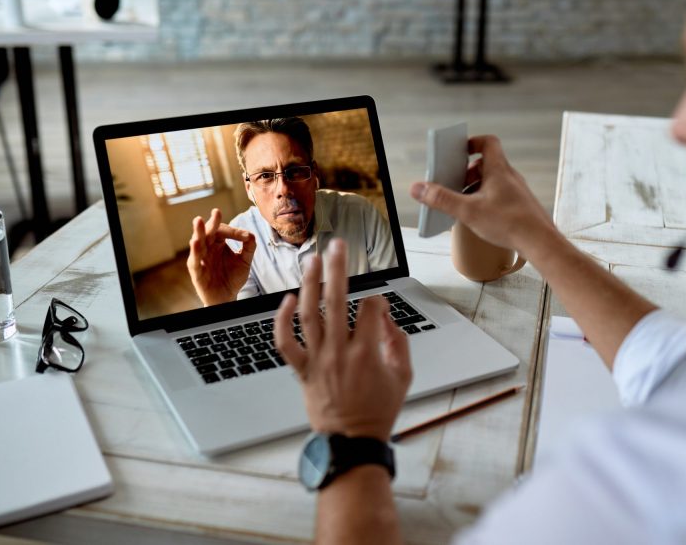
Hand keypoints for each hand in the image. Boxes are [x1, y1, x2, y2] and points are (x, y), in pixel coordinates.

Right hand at [186, 208, 255, 305]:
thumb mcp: (245, 261)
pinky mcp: (197, 273)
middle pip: (207, 233)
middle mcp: (208, 249)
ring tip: (199, 221)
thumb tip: (250, 234)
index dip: (233, 232)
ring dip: (198, 233)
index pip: (222, 231)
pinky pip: (194, 262)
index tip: (245, 237)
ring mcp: (201, 260)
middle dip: (211, 223)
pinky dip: (194, 252)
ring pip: (198, 244)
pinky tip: (195, 242)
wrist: (227, 298)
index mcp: (218, 244)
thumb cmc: (233, 277)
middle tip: (216, 212)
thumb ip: (249, 247)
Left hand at [274, 239, 411, 440]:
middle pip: (336, 299)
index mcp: (367, 352)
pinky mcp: (302, 370)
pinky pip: (286, 343)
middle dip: (338, 267)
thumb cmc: (378, 411)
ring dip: (309, 284)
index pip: (370, 308)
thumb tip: (385, 318)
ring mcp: (318, 360)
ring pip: (309, 314)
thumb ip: (398, 342)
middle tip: (338, 245)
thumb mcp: (403, 376)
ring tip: (311, 260)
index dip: (378, 300)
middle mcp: (340, 351)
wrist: (351, 441)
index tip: (379, 307)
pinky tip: (287, 299)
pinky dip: (282, 320)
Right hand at [410, 135, 554, 255]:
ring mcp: (516, 191)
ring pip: (493, 182)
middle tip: (454, 184)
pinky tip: (480, 218)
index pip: (488, 142)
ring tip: (464, 204)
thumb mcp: (468, 211)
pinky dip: (486, 201)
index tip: (458, 151)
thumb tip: (418, 188)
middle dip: (467, 172)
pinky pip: (500, 196)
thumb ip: (442, 199)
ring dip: (476, 188)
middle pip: (486, 164)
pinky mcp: (520, 206)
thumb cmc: (509, 223)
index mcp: (499, 170)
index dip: (472, 142)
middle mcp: (510, 177)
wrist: (540, 243)